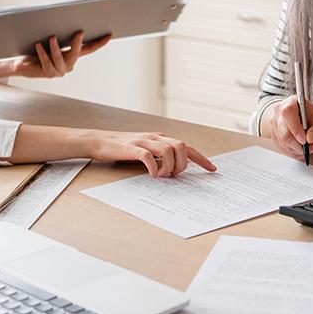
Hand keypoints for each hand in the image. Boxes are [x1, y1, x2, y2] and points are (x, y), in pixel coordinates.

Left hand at [0, 31, 110, 79]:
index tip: (109, 35)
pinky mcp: (47, 73)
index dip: (99, 43)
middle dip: (77, 43)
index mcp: (72, 56)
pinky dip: (42, 52)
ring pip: (59, 58)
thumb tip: (64, 18)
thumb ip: (59, 34)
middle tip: (79, 32)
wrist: (22, 65)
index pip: (88, 49)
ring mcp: (59, 71)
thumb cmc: (36, 50)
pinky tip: (38, 45)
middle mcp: (68, 65)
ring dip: (55, 47)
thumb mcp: (49, 40)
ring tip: (52, 37)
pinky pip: (46, 62)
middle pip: (77, 53)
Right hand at [88, 131, 216, 177]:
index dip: (201, 158)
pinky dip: (154, 167)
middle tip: (176, 175)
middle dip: (184, 164)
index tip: (212, 169)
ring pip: (168, 150)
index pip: (187, 147)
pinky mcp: (132, 148)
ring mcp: (144, 141)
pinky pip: (148, 156)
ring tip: (164, 176)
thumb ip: (162, 157)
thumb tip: (177, 170)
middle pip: (181, 146)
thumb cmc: (125, 148)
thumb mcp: (148, 150)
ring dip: (170, 166)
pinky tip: (153, 175)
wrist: (100, 141)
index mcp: (162, 138)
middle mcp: (156, 137)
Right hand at [264, 96, 312, 159]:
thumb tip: (310, 139)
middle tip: (310, 147)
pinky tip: (301, 149)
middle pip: (284, 133)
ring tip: (309, 147)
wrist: (298, 116)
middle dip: (298, 145)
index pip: (288, 114)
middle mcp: (278, 114)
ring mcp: (274, 126)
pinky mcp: (273, 136)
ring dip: (297, 149)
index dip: (296, 129)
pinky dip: (294, 152)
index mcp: (290, 104)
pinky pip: (282, 148)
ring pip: (283, 143)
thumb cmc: (308, 116)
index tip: (305, 140)